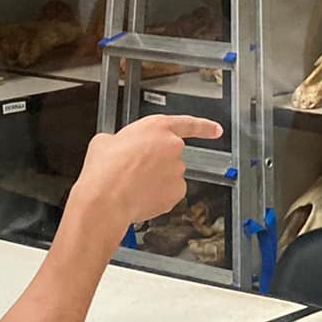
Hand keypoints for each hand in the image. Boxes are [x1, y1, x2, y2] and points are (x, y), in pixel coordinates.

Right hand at [69, 114, 221, 243]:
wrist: (106, 198)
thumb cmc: (104, 169)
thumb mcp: (105, 141)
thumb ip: (121, 140)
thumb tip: (117, 147)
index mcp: (157, 127)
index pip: (188, 124)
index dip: (205, 127)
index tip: (216, 130)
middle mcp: (173, 147)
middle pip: (170, 155)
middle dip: (155, 163)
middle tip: (133, 170)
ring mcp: (177, 171)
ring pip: (169, 176)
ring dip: (155, 180)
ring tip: (131, 185)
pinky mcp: (177, 192)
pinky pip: (169, 193)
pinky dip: (157, 196)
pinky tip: (139, 196)